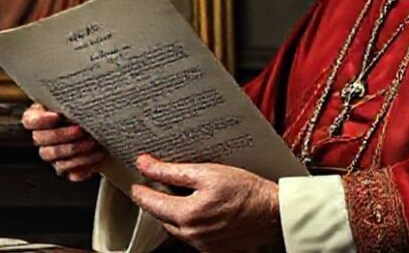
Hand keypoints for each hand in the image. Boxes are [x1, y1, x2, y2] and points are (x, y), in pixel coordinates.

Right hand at [21, 103, 105, 180]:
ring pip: (56, 159)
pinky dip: (82, 169)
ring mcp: (53, 156)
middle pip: (43, 141)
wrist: (94, 125)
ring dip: (76, 152)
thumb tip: (78, 100)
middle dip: (64, 135)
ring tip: (93, 143)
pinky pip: (70, 173)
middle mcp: (42, 139)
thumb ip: (70, 100)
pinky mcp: (66, 169)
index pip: (30, 121)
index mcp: (39, 119)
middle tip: (81, 130)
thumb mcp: (72, 101)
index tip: (56, 116)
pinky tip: (94, 161)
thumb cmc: (80, 109)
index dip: (41, 120)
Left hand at [130, 154, 281, 251]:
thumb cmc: (246, 190)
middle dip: (159, 201)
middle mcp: (191, 234)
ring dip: (176, 213)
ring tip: (187, 195)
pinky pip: (193, 236)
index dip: (140, 189)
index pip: (150, 203)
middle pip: (162, 216)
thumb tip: (146, 165)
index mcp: (186, 215)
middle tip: (161, 183)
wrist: (273, 212)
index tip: (136, 181)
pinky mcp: (214, 250)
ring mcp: (203, 245)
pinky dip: (192, 224)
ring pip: (177, 228)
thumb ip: (171, 171)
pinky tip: (204, 210)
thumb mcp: (206, 172)